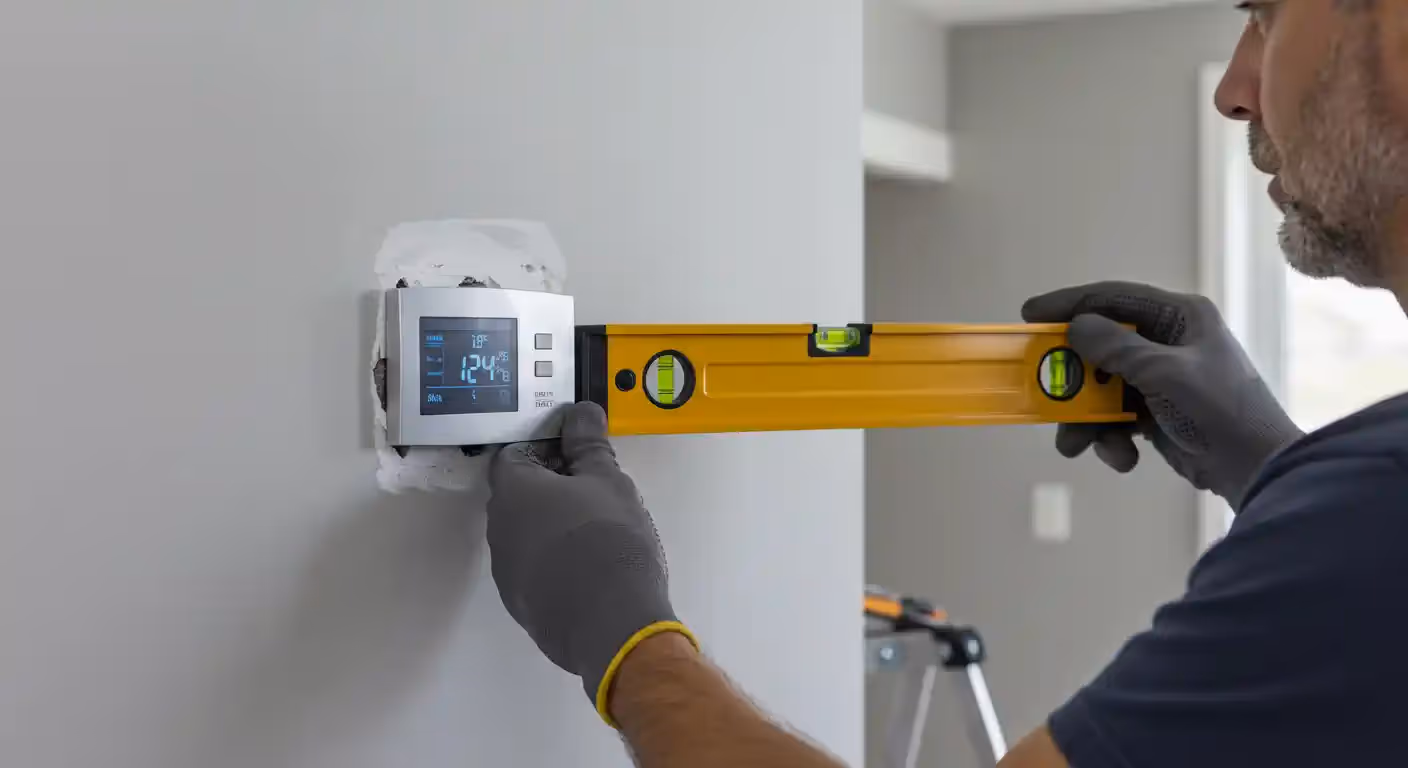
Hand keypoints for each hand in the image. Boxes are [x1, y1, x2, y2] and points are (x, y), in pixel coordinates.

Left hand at [487, 402, 693, 722]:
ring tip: (597, 528)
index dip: (549, 447)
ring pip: (527, 533)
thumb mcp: (608, 481)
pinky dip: (556, 560)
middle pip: (519, 494)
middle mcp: (499, 529)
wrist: (611, 623)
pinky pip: (536, 568)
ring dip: (553, 524)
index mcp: (513, 490)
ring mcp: (506, 571)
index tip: (581, 453)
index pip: (516, 452)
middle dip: (553, 486)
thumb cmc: (608, 539)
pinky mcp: (522, 604)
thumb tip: (580, 413)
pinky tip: (590, 566)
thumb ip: (589, 444)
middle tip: (595, 488)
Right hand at [1022, 281, 1302, 505]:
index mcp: (1179, 315)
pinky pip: (1116, 416)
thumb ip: (1115, 348)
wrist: (1258, 469)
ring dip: (1087, 418)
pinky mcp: (1158, 411)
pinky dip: (1111, 437)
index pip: (1113, 298)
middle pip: (1100, 347)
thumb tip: (1075, 327)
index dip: (1068, 304)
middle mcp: (1169, 340)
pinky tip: (1123, 457)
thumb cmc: (1220, 410)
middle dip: (1073, 379)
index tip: (1028, 316)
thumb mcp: (1164, 374)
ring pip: (1102, 387)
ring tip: (1075, 445)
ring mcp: (1162, 377)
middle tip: (1044, 394)